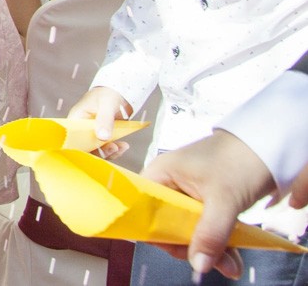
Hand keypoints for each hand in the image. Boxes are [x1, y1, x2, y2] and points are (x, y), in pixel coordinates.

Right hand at [67, 86, 134, 157]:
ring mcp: (92, 133)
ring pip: (96, 150)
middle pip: (85, 147)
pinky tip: (124, 146)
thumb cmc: (109, 94)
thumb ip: (104, 120)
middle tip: (113, 147)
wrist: (120, 92)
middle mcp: (82, 129)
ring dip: (109, 152)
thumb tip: (102, 137)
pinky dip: (115, 150)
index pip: (72, 138)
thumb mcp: (107, 104)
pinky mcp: (103, 136)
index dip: (80, 148)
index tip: (94, 151)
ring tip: (121, 147)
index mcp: (76, 119)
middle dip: (100, 151)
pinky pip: (106, 148)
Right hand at [144, 130, 274, 280]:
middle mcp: (170, 185)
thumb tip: (198, 266)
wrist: (271, 148)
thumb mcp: (223, 199)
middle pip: (168, 224)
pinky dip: (219, 245)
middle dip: (191, 247)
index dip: (155, 232)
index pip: (143, 209)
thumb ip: (210, 233)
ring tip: (231, 265)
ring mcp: (189, 195)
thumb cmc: (239, 161)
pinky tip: (233, 259)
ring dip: (210, 251)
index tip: (179, 249)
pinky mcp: (208, 203)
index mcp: (161, 174)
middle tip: (212, 262)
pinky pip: (205, 229)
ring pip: (190, 230)